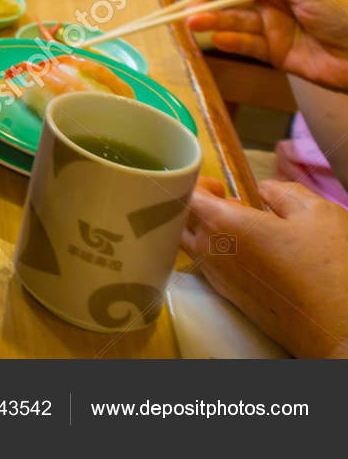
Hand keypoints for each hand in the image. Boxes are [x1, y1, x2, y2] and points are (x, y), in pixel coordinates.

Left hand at [181, 179, 347, 358]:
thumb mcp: (317, 215)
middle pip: (181, 221)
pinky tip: (256, 254)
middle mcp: (211, 253)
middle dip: (198, 207)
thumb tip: (267, 189)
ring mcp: (219, 279)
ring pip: (193, 246)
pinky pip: (211, 267)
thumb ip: (285, 193)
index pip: (184, 197)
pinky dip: (221, 253)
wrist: (337, 328)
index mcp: (223, 226)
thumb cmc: (328, 270)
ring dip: (210, 230)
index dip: (195, 184)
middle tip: (231, 204)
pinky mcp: (232, 299)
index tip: (219, 186)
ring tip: (248, 229)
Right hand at [186, 0, 347, 92]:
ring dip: (214, 22)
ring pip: (236, 22)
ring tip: (193, 25)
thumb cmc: (344, 11)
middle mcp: (275, 1)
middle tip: (186, 10)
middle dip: (210, 4)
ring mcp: (274, 27)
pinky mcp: (276, 52)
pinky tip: (218, 40)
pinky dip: (231, 42)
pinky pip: (248, 45)